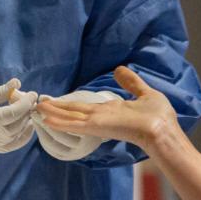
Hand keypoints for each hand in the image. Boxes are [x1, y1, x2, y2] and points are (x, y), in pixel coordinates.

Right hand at [0, 79, 37, 154]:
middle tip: (28, 99)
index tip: (33, 93)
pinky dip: (23, 137)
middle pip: (19, 124)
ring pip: (18, 135)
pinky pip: (13, 145)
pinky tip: (26, 125)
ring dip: (26, 122)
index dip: (26, 102)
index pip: (15, 112)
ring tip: (26, 109)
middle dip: (27, 110)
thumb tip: (18, 83)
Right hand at [37, 66, 180, 153]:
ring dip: (54, 113)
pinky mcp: (97, 126)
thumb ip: (130, 83)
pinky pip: (75, 124)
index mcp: (111, 111)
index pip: (86, 108)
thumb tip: (119, 69)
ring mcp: (98, 122)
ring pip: (71, 117)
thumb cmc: (158, 116)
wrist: (162, 129)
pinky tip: (48, 120)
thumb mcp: (144, 93)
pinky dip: (61, 122)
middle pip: (74, 112)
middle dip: (57, 108)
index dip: (71, 105)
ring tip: (38, 109)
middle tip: (40, 105)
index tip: (59, 102)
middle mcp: (101, 117)